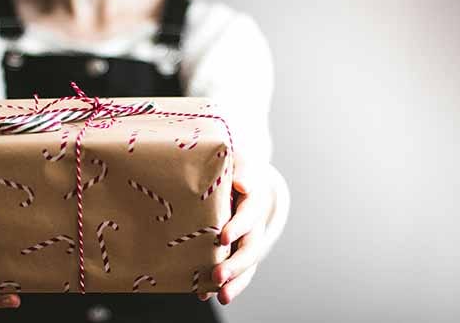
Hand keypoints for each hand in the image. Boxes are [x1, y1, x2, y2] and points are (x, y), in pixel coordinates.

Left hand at [198, 155, 273, 304]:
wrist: (238, 180)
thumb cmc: (231, 169)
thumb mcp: (237, 162)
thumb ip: (241, 170)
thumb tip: (242, 184)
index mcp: (253, 201)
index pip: (248, 215)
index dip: (238, 226)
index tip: (223, 237)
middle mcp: (253, 225)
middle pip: (250, 247)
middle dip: (235, 264)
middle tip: (218, 275)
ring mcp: (247, 241)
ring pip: (246, 265)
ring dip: (235, 282)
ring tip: (221, 297)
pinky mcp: (236, 251)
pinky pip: (235, 272)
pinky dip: (223, 285)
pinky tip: (205, 295)